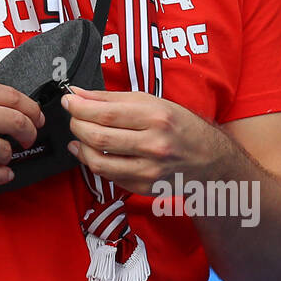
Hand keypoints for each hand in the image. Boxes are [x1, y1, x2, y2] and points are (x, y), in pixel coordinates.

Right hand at [0, 80, 42, 188]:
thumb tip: (5, 110)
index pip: (14, 97)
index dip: (32, 109)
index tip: (36, 118)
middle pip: (18, 122)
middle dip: (29, 133)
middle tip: (28, 139)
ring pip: (6, 150)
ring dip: (8, 156)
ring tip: (1, 158)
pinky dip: (2, 175)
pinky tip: (1, 174)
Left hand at [62, 86, 229, 193]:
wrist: (211, 158)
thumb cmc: (180, 126)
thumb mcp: (152, 102)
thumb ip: (111, 99)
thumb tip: (78, 94)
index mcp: (156, 117)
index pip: (106, 114)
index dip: (79, 108)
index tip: (68, 101)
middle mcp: (154, 145)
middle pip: (98, 137)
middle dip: (76, 125)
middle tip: (73, 117)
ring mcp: (149, 170)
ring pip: (99, 162)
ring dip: (80, 147)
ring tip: (78, 136)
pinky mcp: (145, 187)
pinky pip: (109, 177)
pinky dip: (94, 163)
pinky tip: (91, 152)